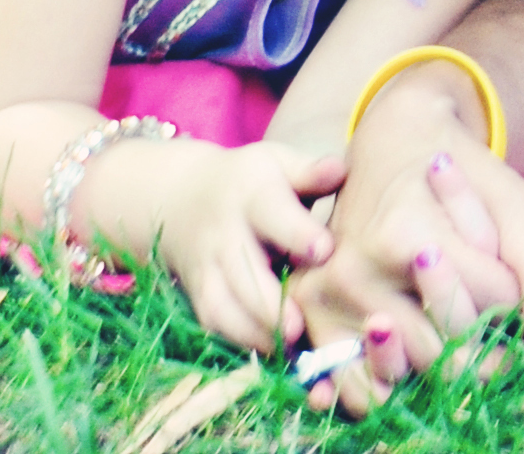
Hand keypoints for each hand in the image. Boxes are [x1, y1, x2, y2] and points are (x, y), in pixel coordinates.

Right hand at [119, 136, 344, 354]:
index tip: (324, 250)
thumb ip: (310, 173)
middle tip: (301, 327)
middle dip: (270, 301)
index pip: (272, 212)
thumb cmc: (253, 182)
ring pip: (225, 306)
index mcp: (252, 193)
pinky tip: (275, 357)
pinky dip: (244, 343)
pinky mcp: (199, 297)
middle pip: (243, 270)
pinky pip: (217, 326)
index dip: (297, 232)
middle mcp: (224, 233)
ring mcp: (207, 268)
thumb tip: (339, 169)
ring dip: (257, 332)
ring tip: (292, 351)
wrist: (184, 199)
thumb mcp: (279, 165)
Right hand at [293, 104, 523, 417]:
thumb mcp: (506, 192)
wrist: (389, 139)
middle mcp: (359, 270)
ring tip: (466, 328)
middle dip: (491, 335)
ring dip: (450, 357)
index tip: (521, 283)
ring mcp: (330, 299)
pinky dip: (393, 383)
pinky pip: (359, 383)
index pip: (491, 297)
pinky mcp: (313, 317)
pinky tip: (420, 357)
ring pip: (414, 368)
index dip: (522, 296)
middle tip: (501, 318)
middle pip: (451, 342)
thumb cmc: (457, 167)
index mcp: (406, 233)